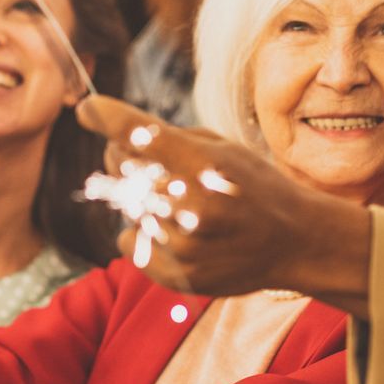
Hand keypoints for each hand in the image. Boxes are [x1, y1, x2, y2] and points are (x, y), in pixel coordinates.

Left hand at [74, 95, 368, 305]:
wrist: (295, 242)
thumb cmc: (256, 186)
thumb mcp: (224, 149)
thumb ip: (171, 140)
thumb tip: (114, 136)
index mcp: (205, 165)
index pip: (141, 134)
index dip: (107, 117)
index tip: (88, 109)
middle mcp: (192, 205)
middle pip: (122, 168)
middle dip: (122, 156)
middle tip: (144, 160)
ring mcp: (183, 244)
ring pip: (124, 206)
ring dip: (140, 198)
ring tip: (181, 204)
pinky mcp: (176, 274)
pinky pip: (126, 241)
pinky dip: (140, 233)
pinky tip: (176, 231)